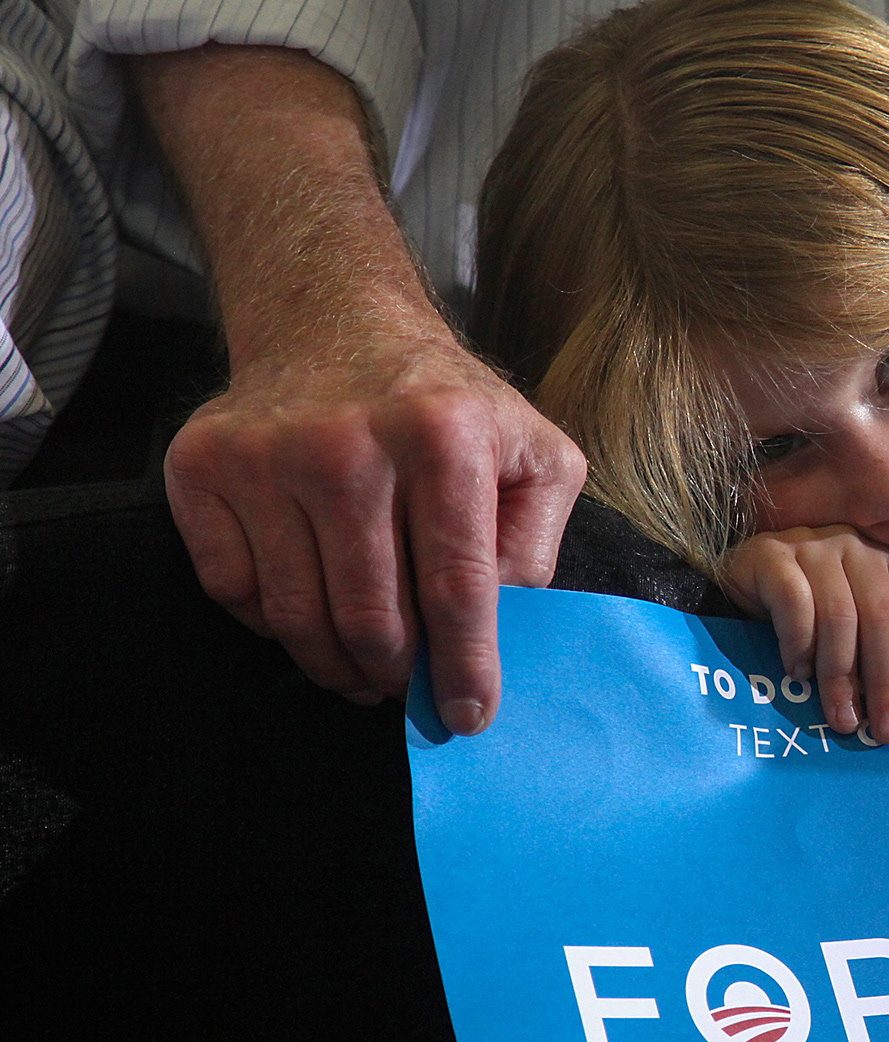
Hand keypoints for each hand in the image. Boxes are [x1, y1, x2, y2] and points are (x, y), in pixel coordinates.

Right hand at [165, 331, 585, 733]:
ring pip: (298, 617)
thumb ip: (534, 543)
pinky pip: (235, 592)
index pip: (456, 585)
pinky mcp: (202, 467)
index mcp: (443, 435)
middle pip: (371, 617)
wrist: (335, 325)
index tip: (469, 716)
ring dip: (338, 663)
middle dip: (398, 674)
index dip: (464, 665)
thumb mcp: (532, 455)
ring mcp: (265, 454)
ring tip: (367, 665)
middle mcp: (347, 443)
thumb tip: (505, 630)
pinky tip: (312, 605)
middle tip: (411, 685)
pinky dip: (275, 622)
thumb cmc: (448, 408)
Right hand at [720, 525, 888, 743]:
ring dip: (841, 677)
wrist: (741, 583)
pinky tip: (797, 673)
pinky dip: (800, 646)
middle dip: (888, 682)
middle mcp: (861, 549)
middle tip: (885, 730)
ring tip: (841, 718)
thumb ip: (883, 653)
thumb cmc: (812, 615)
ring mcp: (816, 547)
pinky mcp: (772, 556)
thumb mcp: (857, 629)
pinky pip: (795, 605)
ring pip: (840, 616)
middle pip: (885, 617)